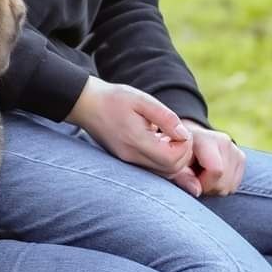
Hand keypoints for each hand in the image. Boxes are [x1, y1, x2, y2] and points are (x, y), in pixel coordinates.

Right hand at [70, 78, 201, 196]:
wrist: (86, 104)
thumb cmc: (114, 98)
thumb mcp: (142, 100)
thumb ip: (166, 118)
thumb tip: (184, 135)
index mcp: (136, 141)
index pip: (172, 159)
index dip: (185, 146)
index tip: (181, 130)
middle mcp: (132, 157)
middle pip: (170, 170)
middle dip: (183, 154)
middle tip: (178, 134)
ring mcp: (128, 161)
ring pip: (163, 173)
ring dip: (174, 157)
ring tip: (169, 137)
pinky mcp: (126, 160)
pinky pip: (152, 168)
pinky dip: (163, 159)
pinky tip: (159, 141)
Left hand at [180, 121, 244, 196]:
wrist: (187, 140)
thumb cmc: (177, 154)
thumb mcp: (173, 164)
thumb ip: (182, 177)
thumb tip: (197, 191)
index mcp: (206, 139)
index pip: (216, 170)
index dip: (204, 183)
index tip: (193, 181)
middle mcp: (224, 141)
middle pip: (224, 182)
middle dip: (209, 187)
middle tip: (195, 180)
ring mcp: (235, 149)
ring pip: (231, 186)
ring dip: (215, 188)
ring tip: (202, 176)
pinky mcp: (241, 157)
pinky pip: (234, 185)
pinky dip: (222, 186)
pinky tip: (211, 176)